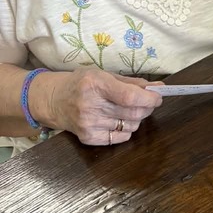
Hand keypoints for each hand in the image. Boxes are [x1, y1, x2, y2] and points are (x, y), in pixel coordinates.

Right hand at [36, 68, 163, 145]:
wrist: (54, 100)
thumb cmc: (82, 83)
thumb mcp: (104, 74)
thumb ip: (132, 82)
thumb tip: (158, 87)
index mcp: (95, 84)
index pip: (130, 97)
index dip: (149, 98)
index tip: (158, 96)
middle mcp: (90, 105)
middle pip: (133, 113)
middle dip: (147, 108)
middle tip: (148, 102)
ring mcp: (88, 124)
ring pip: (130, 126)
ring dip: (137, 118)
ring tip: (127, 109)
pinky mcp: (88, 138)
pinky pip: (120, 138)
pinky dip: (126, 130)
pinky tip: (117, 120)